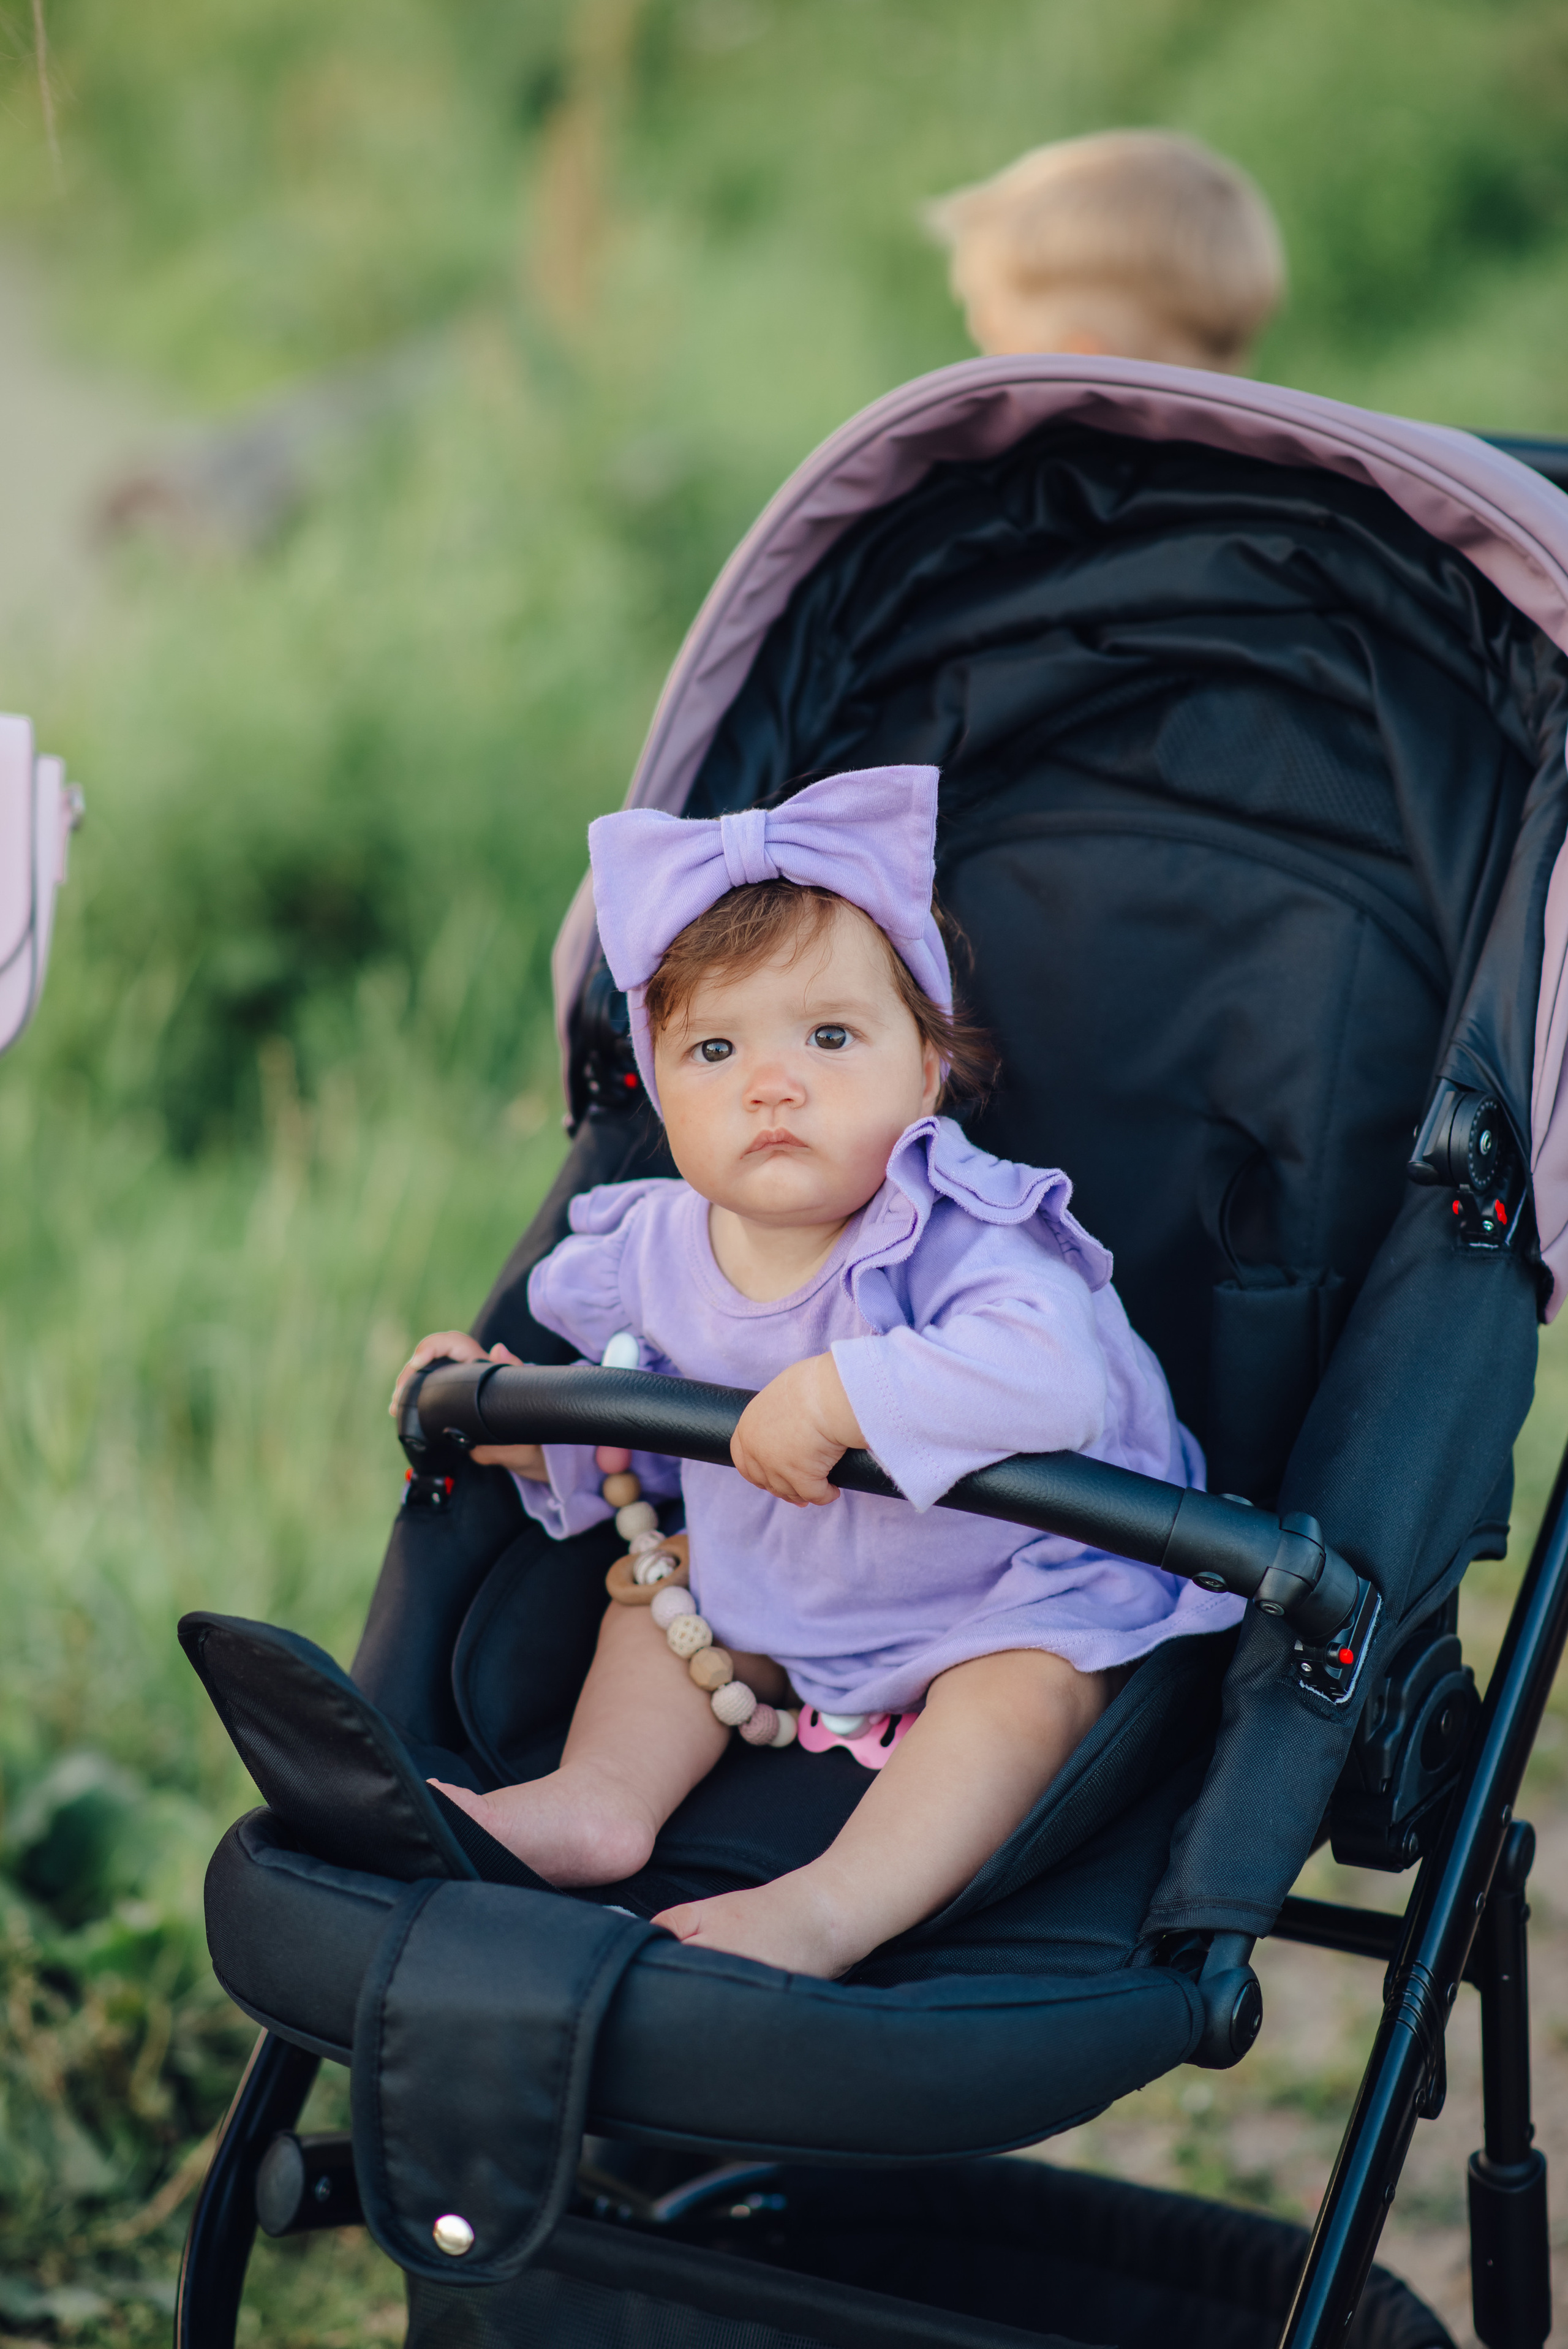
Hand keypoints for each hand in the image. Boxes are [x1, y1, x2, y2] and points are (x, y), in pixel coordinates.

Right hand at [390, 1333, 546, 1481]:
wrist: (523, 1448)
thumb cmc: (523, 1418)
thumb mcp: (522, 1395)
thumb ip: (511, 1370)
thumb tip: (498, 1348)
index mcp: (479, 1365)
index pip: (454, 1342)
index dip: (434, 1345)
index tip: (418, 1362)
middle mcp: (462, 1373)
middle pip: (429, 1359)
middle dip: (410, 1371)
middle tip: (400, 1394)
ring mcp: (451, 1391)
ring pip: (421, 1377)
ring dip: (404, 1386)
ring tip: (396, 1405)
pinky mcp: (445, 1408)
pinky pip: (422, 1397)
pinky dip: (407, 1401)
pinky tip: (397, 1411)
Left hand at [731, 1353, 864, 1507]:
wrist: (828, 1393)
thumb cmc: (812, 1385)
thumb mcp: (781, 1395)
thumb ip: (775, 1414)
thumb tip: (789, 1423)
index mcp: (748, 1428)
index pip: (743, 1461)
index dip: (758, 1474)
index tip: (771, 1479)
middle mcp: (757, 1451)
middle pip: (766, 1481)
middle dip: (783, 1489)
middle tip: (800, 1493)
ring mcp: (777, 1467)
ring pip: (790, 1492)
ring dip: (804, 1494)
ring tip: (824, 1487)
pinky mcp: (801, 1478)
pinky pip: (814, 1495)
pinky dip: (825, 1495)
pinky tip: (834, 1491)